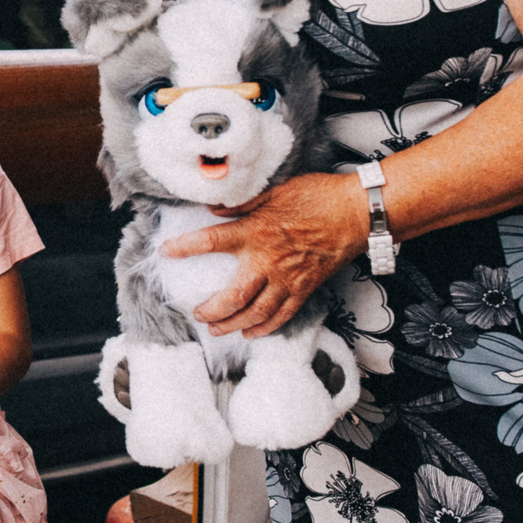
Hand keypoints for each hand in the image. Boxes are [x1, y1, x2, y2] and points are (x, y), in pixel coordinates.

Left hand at [159, 172, 363, 337]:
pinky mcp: (304, 289)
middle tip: (196, 313)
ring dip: (232, 325)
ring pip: (255, 313)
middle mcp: (268, 260)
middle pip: (231, 296)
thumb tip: (213, 208)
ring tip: (216, 329)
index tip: (166, 251)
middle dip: (210, 310)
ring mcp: (287, 279)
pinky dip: (264, 328)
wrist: (357, 213)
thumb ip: (242, 202)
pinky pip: (282, 316)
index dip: (185, 247)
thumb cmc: (318, 196)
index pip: (211, 241)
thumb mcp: (276, 189)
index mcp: (256, 231)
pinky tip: (251, 333)